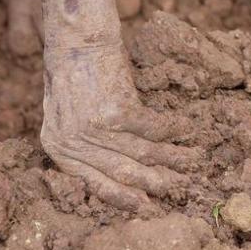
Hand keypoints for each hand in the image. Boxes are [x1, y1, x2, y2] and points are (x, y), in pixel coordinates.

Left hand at [40, 44, 201, 211]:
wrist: (78, 43)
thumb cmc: (73, 76)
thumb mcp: (65, 116)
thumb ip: (84, 144)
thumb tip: (122, 171)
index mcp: (59, 149)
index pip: (94, 183)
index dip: (123, 197)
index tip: (145, 207)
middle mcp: (74, 142)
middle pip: (123, 171)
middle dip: (154, 182)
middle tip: (178, 188)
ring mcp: (95, 128)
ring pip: (142, 151)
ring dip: (172, 157)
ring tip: (192, 160)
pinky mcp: (117, 111)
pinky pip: (153, 128)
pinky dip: (173, 130)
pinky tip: (187, 130)